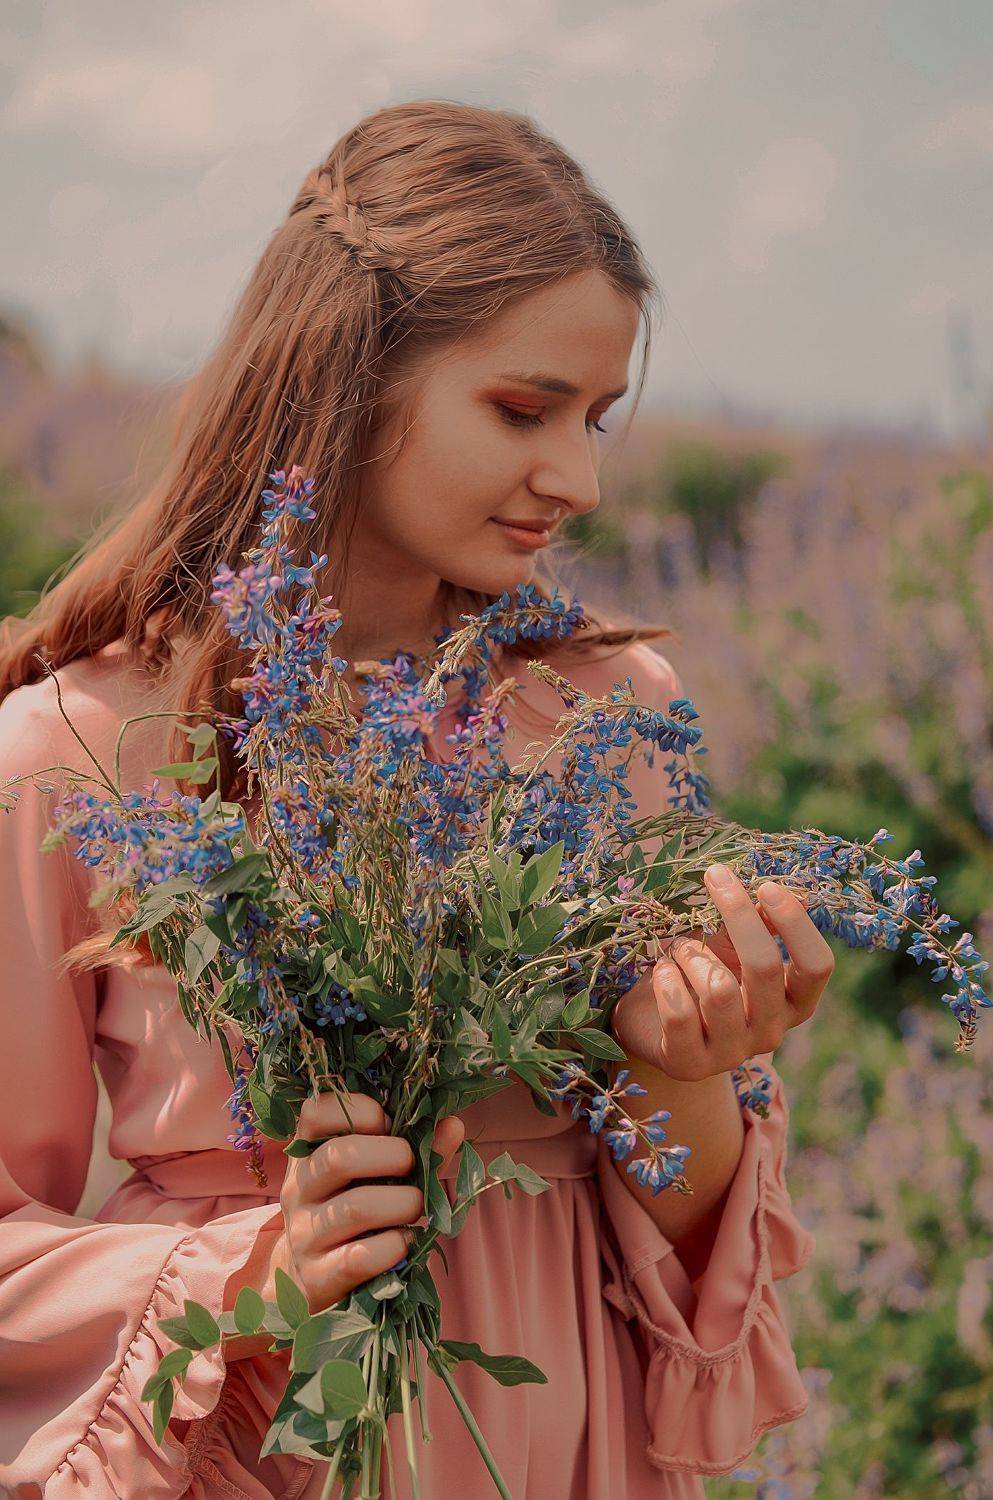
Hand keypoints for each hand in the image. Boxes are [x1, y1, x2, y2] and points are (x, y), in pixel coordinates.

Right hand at [274, 1091, 464, 1315]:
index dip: (362, 1110)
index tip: (390, 1124)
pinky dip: (395, 1246)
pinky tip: (403, 1241)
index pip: (316, 1111)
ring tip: (414, 1207)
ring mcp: (303, 1234)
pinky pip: (360, 1257)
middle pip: (339, 1157)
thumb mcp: (375, 1173)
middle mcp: (298, 1189)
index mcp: (307, 1153)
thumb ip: (414, 1147)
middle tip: (411, 1166)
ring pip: (356, 1207)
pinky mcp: (317, 1276)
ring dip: (404, 1204)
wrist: (314, 1279)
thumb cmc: (356, 1212)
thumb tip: (452, 1125)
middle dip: (393, 1156)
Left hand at [610, 863, 834, 1080]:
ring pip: (719, 991)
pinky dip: (667, 981)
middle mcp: (769, 1032)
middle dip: (738, 915)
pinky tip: (662, 972)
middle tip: (714, 878)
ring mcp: (730, 1053)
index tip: (765, 886)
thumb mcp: (733, 947)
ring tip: (680, 947)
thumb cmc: (700, 975)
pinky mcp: (689, 1064)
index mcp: (792, 1003)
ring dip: (693, 954)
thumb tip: (784, 892)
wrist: (651, 1024)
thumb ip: (760, 924)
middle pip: (764, 968)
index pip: (816, 966)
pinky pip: (680, 1014)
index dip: (796, 923)